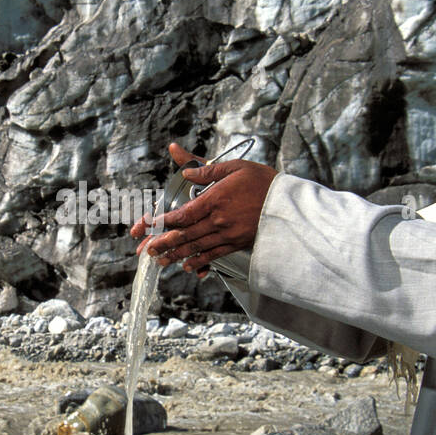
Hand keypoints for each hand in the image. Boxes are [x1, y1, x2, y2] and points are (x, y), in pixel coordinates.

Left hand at [128, 142, 277, 275]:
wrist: (288, 204)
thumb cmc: (262, 182)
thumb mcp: (235, 167)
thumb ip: (207, 169)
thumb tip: (186, 170)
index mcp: (215, 199)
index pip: (183, 214)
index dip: (163, 222)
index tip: (148, 226)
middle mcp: (219, 220)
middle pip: (185, 234)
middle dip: (163, 243)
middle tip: (147, 249)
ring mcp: (227, 234)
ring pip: (196, 247)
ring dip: (176, 255)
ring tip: (160, 260)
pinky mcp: (237, 244)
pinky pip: (213, 255)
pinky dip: (199, 262)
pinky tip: (188, 266)